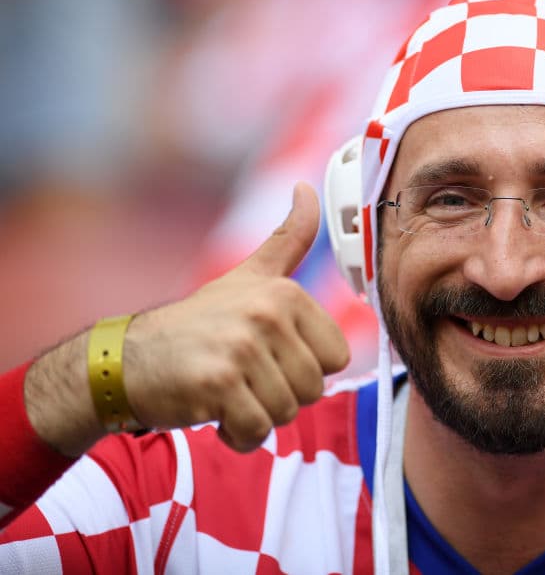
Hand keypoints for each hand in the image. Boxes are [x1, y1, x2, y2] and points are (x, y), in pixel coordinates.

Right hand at [121, 183, 349, 451]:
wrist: (127, 359)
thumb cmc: (198, 324)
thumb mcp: (249, 276)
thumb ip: (289, 239)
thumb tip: (308, 189)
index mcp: (285, 292)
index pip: (336, 358)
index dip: (304, 368)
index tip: (270, 356)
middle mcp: (266, 314)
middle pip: (313, 388)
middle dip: (281, 395)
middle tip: (244, 377)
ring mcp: (242, 348)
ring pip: (286, 412)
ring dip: (258, 416)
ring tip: (228, 392)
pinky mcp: (218, 384)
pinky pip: (256, 431)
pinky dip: (238, 435)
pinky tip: (215, 413)